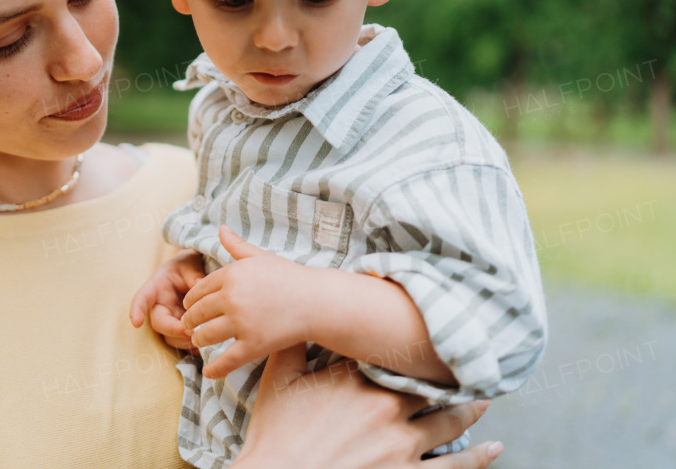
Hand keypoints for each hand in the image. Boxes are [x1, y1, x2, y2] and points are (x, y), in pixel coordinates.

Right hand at [129, 248, 205, 351]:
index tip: (136, 323)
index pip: (143, 298)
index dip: (137, 310)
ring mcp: (171, 321)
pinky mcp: (182, 332)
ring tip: (204, 335)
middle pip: (159, 324)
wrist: (194, 274)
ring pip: (171, 338)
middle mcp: (161, 307)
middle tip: (192, 331)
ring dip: (185, 340)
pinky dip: (195, 346)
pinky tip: (209, 343)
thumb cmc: (187, 266)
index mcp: (157, 288)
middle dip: (174, 330)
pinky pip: (185, 344)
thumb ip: (193, 273)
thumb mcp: (189, 262)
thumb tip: (198, 284)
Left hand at [181, 225, 313, 377]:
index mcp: (230, 275)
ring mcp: (242, 322)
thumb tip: (221, 228)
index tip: (188, 308)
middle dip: (190, 321)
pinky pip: (226, 360)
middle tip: (188, 327)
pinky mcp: (254, 345)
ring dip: (198, 340)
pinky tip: (209, 372)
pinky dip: (214, 369)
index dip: (190, 301)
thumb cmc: (290, 278)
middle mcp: (232, 297)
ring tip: (198, 342)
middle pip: (197, 313)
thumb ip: (237, 246)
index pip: (198, 290)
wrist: (318, 302)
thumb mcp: (261, 257)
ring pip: (206, 335)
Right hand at [231, 343, 502, 468]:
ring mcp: (402, 444)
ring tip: (482, 402)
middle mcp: (386, 407)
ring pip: (448, 421)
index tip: (425, 335)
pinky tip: (495, 449)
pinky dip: (479, 457)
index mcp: (355, 380)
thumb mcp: (276, 383)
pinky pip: (454, 466)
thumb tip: (290, 316)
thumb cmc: (273, 436)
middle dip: (446, 377)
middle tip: (465, 367)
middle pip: (427, 385)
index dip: (409, 346)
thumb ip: (290, 346)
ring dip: (468, 411)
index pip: (391, 354)